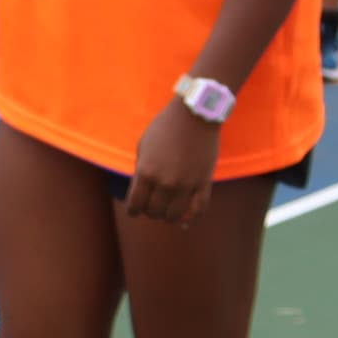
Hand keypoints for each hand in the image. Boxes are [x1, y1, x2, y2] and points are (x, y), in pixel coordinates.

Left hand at [124, 100, 220, 224]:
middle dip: (150, 212)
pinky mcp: (204, 183)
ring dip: (168, 217)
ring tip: (166, 213)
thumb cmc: (164, 127)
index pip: (135, 204)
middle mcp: (165, 182)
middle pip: (154, 212)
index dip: (133, 211)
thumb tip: (141, 190)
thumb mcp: (143, 146)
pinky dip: (191, 219)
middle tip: (151, 208)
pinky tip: (185, 223)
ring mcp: (186, 184)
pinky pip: (199, 210)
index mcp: (146, 171)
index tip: (134, 211)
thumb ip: (141, 169)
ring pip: (174, 215)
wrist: (194, 115)